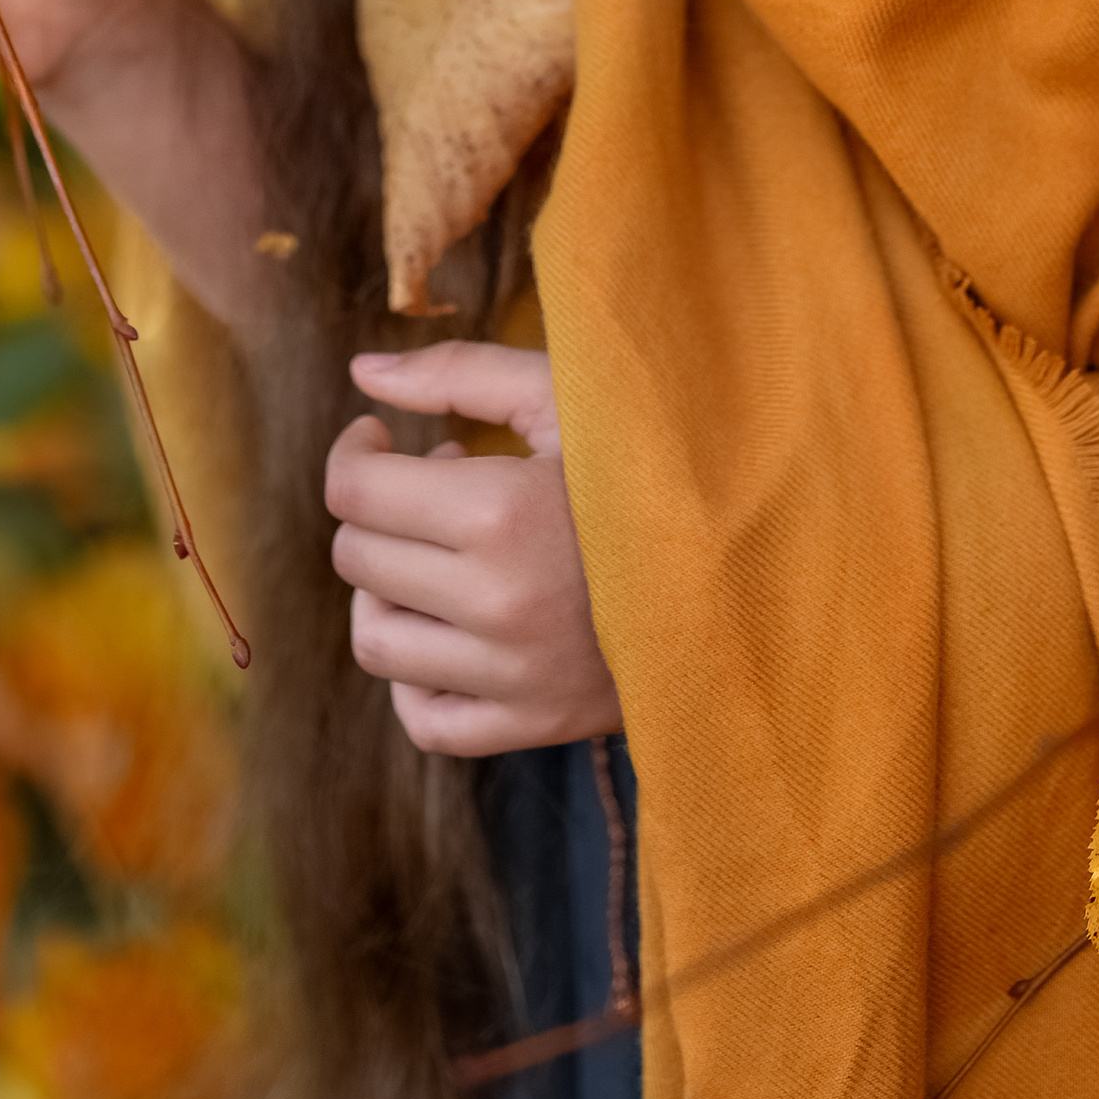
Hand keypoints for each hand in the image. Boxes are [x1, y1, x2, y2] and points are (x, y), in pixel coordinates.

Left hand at [326, 343, 621, 757]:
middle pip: (358, 559)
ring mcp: (513, 676)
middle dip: (378, 512)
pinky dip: (417, 676)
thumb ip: (458, 372)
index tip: (383, 441)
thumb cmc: (646, 466)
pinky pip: (424, 719)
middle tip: (436, 489)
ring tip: (436, 557)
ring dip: (387, 589)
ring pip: (376, 640)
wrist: (744, 567)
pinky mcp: (532, 726)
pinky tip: (451, 629)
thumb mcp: (563, 398)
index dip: (354, 455)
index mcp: (499, 512)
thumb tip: (360, 374)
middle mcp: (497, 603)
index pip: (354, 492)